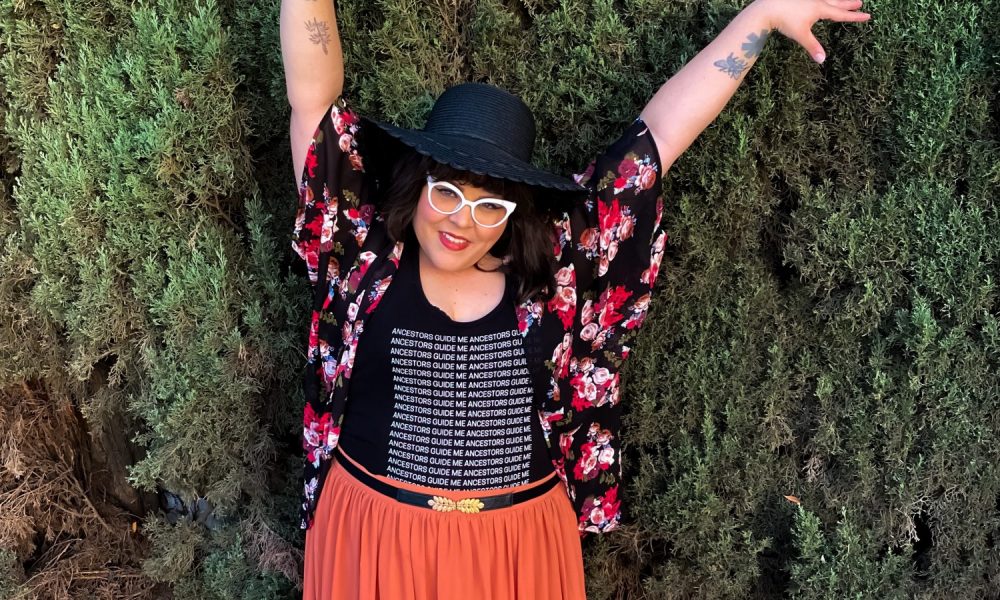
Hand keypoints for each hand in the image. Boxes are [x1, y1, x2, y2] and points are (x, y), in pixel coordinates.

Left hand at [751, 0, 870, 62]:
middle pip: (836, 2)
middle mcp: (816, 0)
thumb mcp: (801, 35)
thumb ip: (812, 47)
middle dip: (848, 4)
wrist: (768, 8)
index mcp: (820, 9)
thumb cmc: (785, 21)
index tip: (867, 16)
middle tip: (860, 2)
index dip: (854, 17)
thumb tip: (823, 60)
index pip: (841, 14)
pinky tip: (818, 1)